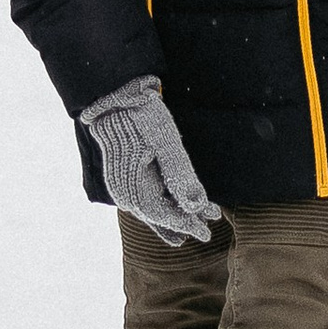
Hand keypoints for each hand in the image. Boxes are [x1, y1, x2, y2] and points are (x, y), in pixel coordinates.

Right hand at [81, 76, 218, 247]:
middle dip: (186, 219)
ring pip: (153, 208)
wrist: (116, 98)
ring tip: (195, 225)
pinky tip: (171, 211)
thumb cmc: (142, 117)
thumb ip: (181, 176)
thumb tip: (197, 206)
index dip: (188, 224)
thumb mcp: (166, 143)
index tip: (208, 230)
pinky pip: (144, 199)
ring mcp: (122, 187)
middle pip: (160, 214)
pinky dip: (161, 205)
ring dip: (175, 213)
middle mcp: (125, 194)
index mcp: (133, 189)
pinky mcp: (124, 178)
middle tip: (211, 224)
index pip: (165, 216)